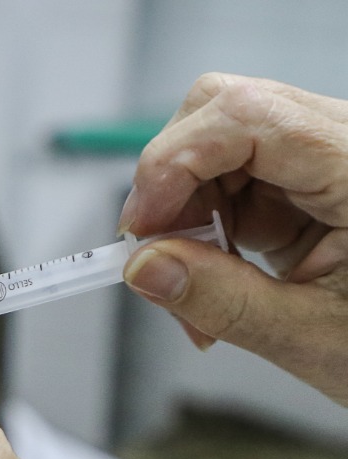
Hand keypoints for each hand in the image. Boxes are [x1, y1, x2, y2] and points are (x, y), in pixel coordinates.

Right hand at [119, 72, 347, 404]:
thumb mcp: (312, 337)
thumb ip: (222, 301)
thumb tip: (145, 267)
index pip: (247, 117)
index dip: (174, 162)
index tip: (141, 228)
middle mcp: (344, 147)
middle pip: (226, 112)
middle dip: (172, 183)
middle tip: (155, 253)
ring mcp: (323, 162)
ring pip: (217, 147)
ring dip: (183, 214)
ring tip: (190, 284)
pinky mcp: (306, 187)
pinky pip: (230, 183)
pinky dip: (202, 229)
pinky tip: (209, 274)